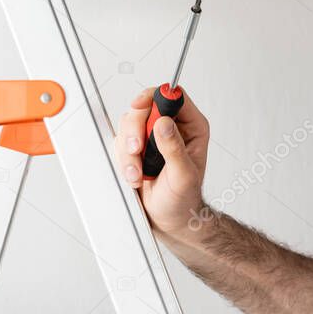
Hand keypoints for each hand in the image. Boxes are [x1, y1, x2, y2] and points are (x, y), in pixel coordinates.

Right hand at [114, 87, 209, 242]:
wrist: (169, 217)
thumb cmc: (183, 198)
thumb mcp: (183, 175)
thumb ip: (174, 148)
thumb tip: (164, 122)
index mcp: (192, 127)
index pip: (174, 96)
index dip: (155, 96)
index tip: (140, 106)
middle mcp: (172, 127)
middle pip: (145, 106)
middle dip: (136, 129)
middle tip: (137, 150)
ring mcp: (152, 137)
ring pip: (129, 124)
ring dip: (129, 151)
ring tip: (140, 174)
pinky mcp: (136, 148)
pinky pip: (120, 142)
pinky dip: (123, 160)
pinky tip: (135, 176)